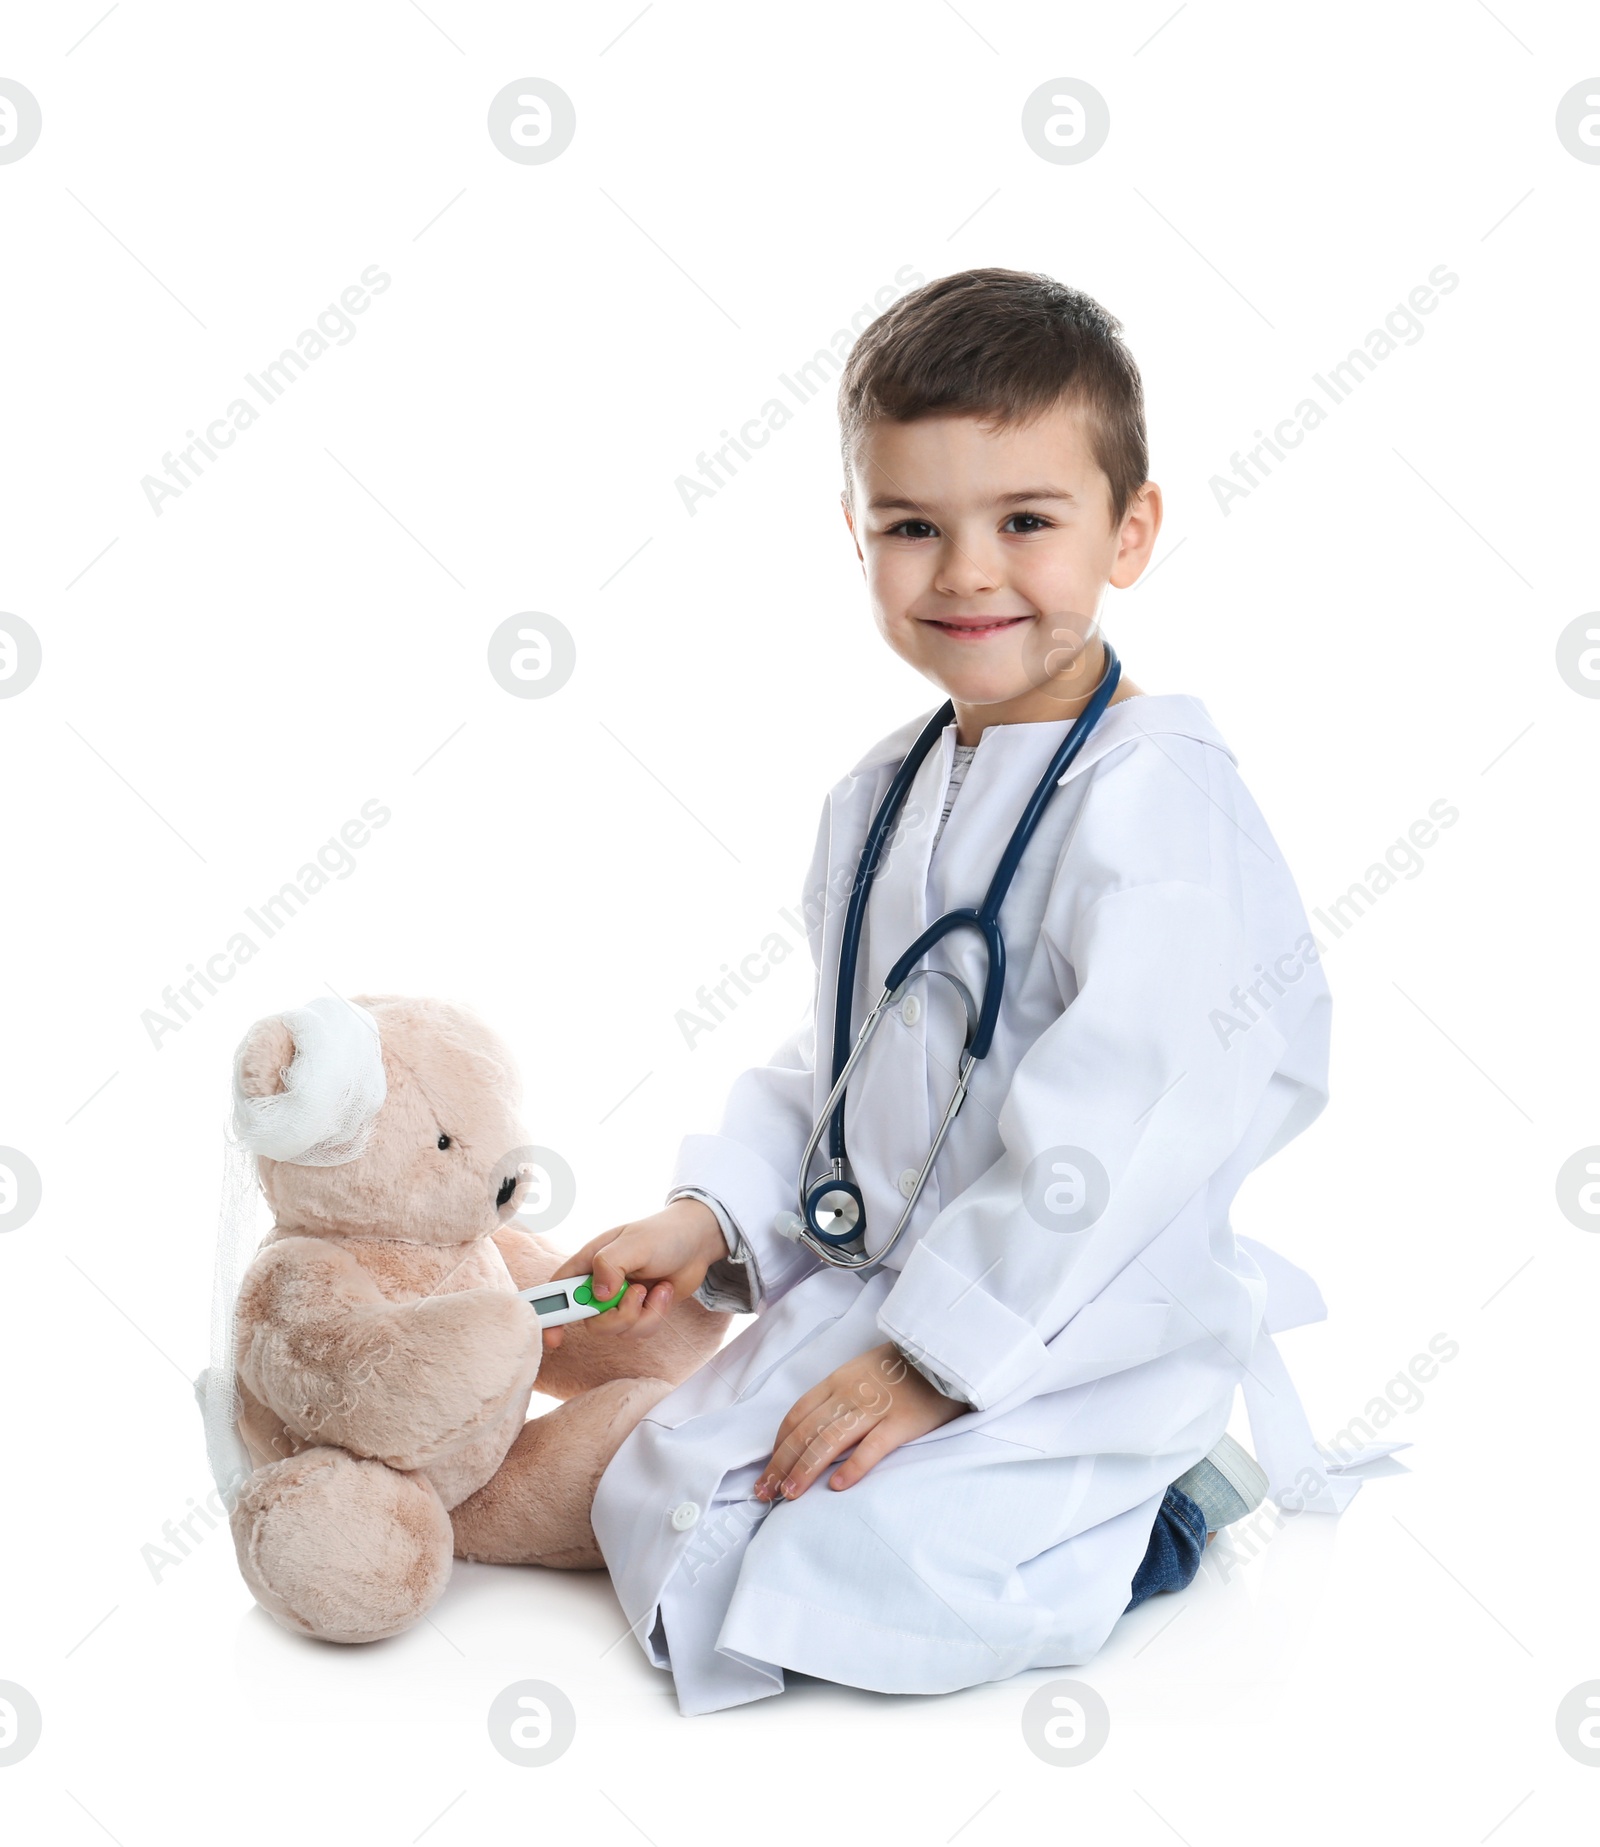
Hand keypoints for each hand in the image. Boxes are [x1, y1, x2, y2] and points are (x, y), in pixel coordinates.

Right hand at [542, 1197, 726, 1347]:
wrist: (697, 1243)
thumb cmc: (662, 1234)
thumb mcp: (634, 1243)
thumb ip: (610, 1264)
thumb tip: (599, 1295)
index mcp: (589, 1262)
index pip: (558, 1289)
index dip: (550, 1314)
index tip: (555, 1337)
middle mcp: (600, 1284)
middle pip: (589, 1320)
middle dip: (615, 1316)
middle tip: (636, 1293)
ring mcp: (620, 1301)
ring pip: (616, 1330)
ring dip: (640, 1314)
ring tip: (654, 1287)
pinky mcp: (640, 1312)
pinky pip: (639, 1331)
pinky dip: (655, 1315)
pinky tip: (664, 1292)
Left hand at [753, 1341, 964, 1499]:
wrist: (944, 1352)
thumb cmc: (904, 1368)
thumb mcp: (862, 1373)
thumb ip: (840, 1398)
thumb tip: (814, 1431)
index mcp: (838, 1381)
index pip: (796, 1415)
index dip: (778, 1445)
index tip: (768, 1469)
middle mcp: (849, 1394)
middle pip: (805, 1432)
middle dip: (781, 1464)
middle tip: (764, 1492)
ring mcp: (875, 1408)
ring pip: (828, 1441)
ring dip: (804, 1470)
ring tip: (788, 1495)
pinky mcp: (902, 1422)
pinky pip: (871, 1447)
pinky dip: (852, 1467)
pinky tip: (837, 1487)